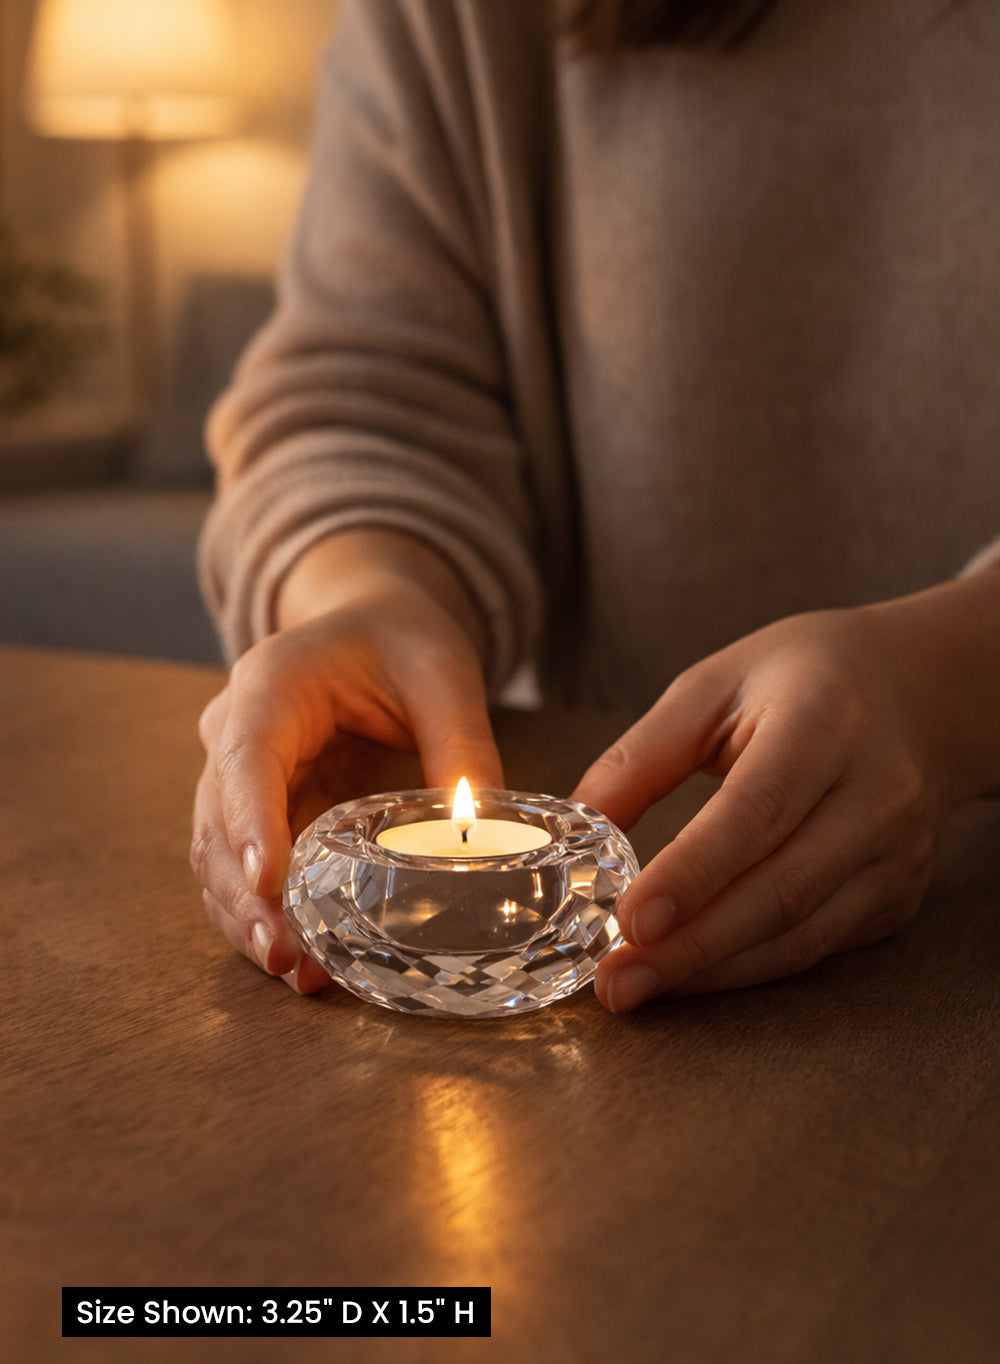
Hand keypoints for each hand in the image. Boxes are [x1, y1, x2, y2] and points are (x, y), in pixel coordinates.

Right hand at [191, 546, 502, 991]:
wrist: (371, 624)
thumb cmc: (401, 639)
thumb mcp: (443, 675)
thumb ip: (463, 746)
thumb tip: (483, 835)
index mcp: (271, 686)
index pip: (247, 758)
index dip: (250, 822)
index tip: (267, 881)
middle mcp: (235, 732)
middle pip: (220, 823)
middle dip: (249, 896)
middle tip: (287, 955)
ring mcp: (239, 778)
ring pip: (220, 859)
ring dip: (250, 919)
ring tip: (295, 973)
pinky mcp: (260, 814)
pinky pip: (245, 871)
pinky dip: (265, 917)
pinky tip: (299, 962)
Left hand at [573, 578, 999, 1011]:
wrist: (917, 693)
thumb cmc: (801, 680)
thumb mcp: (713, 686)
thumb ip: (642, 755)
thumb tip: (577, 825)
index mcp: (825, 721)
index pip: (757, 810)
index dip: (693, 872)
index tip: (629, 919)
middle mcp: (877, 793)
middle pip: (781, 888)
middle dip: (690, 946)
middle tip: (615, 980)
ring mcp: (897, 853)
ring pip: (800, 934)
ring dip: (712, 971)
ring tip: (635, 988)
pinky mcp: (897, 895)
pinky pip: (816, 947)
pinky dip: (747, 968)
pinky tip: (689, 974)